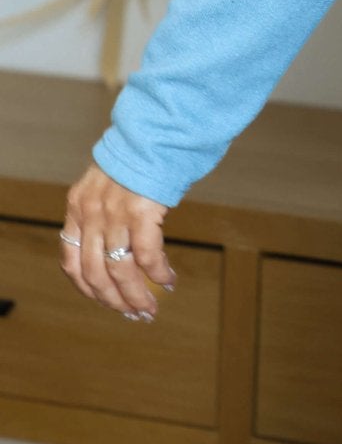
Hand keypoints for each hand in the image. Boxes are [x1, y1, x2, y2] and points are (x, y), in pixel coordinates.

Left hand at [59, 160, 176, 320]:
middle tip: (134, 314)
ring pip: (120, 270)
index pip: (71, 262)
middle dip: (115, 300)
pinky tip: (168, 280)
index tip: (107, 301)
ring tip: (150, 308)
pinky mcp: (142, 210)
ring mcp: (115, 212)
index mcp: (77, 206)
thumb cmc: (140, 155)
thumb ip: (103, 213)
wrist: (159, 128)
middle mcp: (91, 211)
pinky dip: (157, 273)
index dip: (88, 289)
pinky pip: (147, 255)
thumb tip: (117, 250)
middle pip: (95, 273)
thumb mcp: (107, 183)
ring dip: (136, 295)